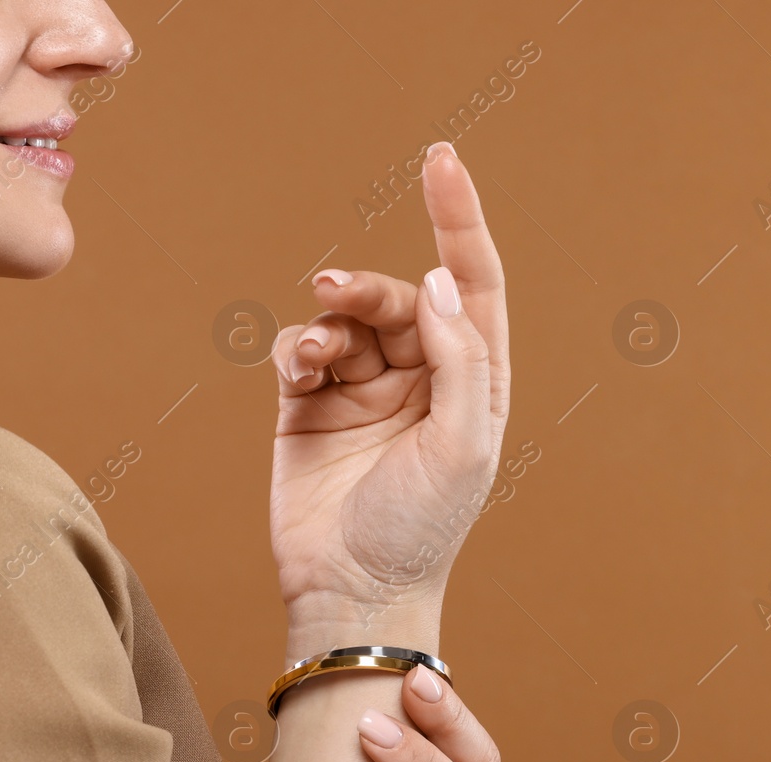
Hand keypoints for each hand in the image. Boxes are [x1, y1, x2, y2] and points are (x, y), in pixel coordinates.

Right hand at [269, 141, 510, 645]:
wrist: (352, 591)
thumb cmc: (420, 530)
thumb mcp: (462, 446)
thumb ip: (460, 360)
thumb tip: (445, 281)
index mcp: (472, 383)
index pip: (473, 285)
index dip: (460, 220)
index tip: (441, 160)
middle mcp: (422, 378)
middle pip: (401, 296)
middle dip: (369, 287)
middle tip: (334, 290)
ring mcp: (365, 390)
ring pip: (347, 318)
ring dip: (330, 318)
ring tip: (314, 350)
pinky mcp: (310, 407)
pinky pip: (302, 349)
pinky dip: (297, 346)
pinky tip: (298, 366)